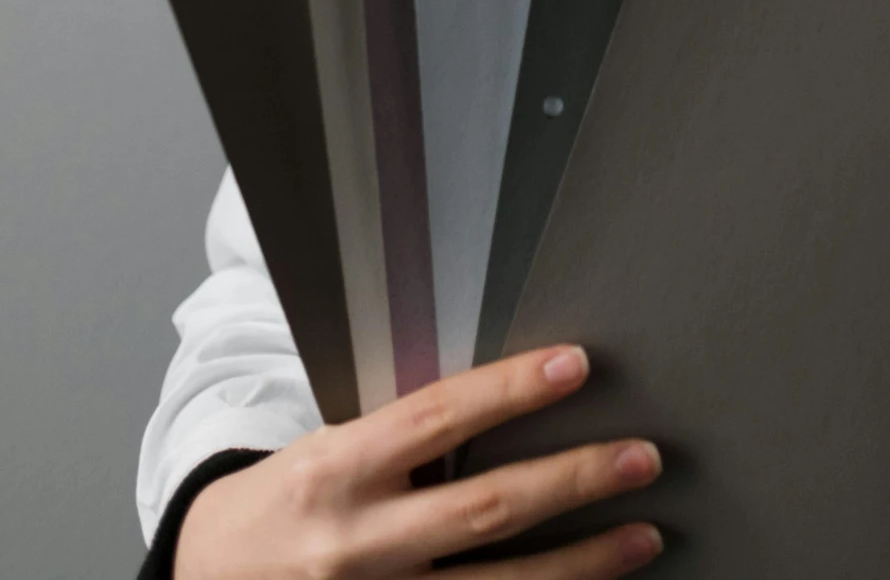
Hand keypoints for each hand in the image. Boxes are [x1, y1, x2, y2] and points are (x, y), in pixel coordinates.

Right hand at [173, 342, 662, 577]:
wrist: (211, 578)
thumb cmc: (286, 503)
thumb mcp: (330, 450)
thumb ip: (404, 437)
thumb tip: (503, 398)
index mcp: (337, 470)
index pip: (437, 416)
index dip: (509, 389)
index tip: (575, 365)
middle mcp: (357, 543)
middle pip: (484, 509)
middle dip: (572, 480)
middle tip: (642, 456)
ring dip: (582, 563)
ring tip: (644, 535)